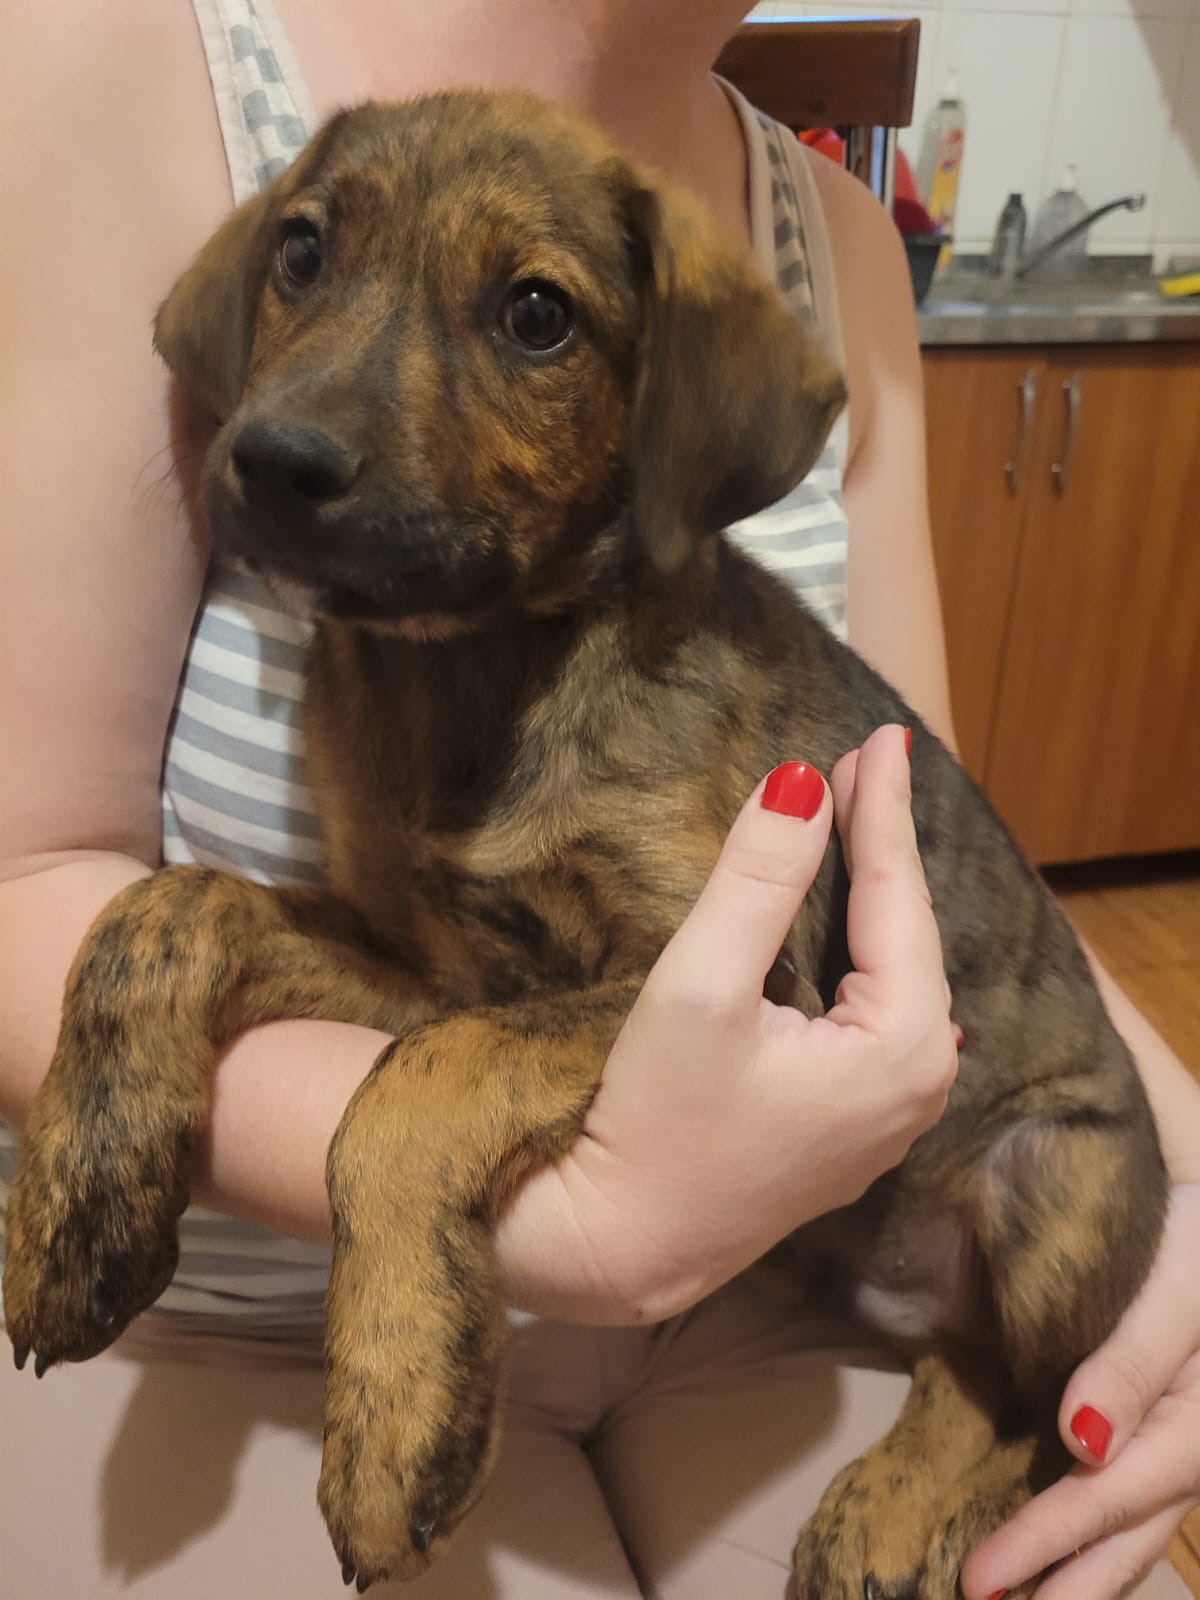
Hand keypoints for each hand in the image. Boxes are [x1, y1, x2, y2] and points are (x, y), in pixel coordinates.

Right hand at [504, 724, 957, 1322]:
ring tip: (856, 816)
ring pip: (894, 971)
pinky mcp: (851, 1124)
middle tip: (866, 759)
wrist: (622, 1245)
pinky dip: (858, 948)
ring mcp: (889, 1113)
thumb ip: (759, 880)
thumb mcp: (703, 986)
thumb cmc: (654, 1121)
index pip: (899, 900)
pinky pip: (874, 1008)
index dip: (884, 810)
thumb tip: (803, 780)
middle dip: (882, 844)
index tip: (882, 737)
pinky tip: (842, 913)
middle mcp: (917, 1085)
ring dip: (871, 893)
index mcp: (900, 1049)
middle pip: (908, 934)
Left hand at [962, 1179, 1199, 1598]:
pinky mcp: (1161, 1424)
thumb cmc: (1196, 1237)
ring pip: (1132, 1526)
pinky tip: (1055, 1546)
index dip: (1045, 1542)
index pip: (1110, 1497)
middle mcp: (1193, 1446)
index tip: (981, 1579)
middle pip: (1128, 1536)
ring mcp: (1179, 1440)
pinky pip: (1128, 1493)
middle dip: (1065, 1589)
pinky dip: (1091, 1529)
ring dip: (1078, 1570)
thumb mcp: (1177, 1289)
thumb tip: (1082, 1442)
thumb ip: (1133, 1362)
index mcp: (1198, 1423)